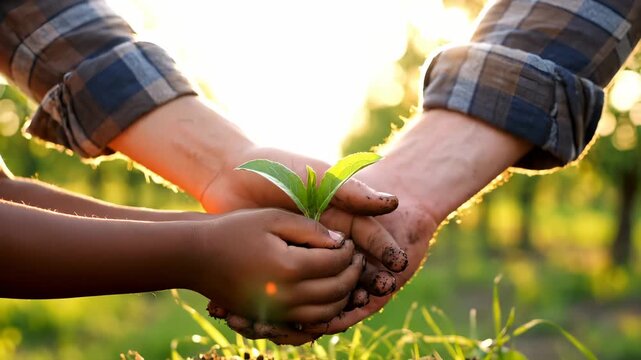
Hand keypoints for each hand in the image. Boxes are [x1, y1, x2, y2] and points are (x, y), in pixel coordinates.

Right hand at [190, 208, 364, 323]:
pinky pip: (307, 326)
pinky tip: (328, 299)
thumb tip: (340, 242)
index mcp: (290, 267)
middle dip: (353, 274)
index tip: (349, 242)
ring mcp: (277, 313)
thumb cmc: (235, 230)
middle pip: (337, 290)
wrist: (197, 257)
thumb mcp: (274, 218)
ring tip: (346, 277)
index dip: (349, 251)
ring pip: (327, 313)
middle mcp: (286, 296)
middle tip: (356, 259)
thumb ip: (311, 229)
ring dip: (344, 296)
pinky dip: (324, 315)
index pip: (336, 263)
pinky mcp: (269, 321)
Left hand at [222, 109, 531, 342]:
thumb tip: (393, 203)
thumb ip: (351, 191)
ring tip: (353, 306)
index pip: (369, 237)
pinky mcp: (282, 268)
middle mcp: (325, 237)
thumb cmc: (275, 168)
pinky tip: (318, 311)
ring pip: (330, 281)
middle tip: (382, 292)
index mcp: (339, 214)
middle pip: (355, 263)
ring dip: (343, 294)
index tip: (399, 264)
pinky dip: (310, 301)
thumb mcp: (315, 177)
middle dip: (369, 278)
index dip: (385, 250)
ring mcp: (304, 254)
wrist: (227, 177)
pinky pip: (301, 288)